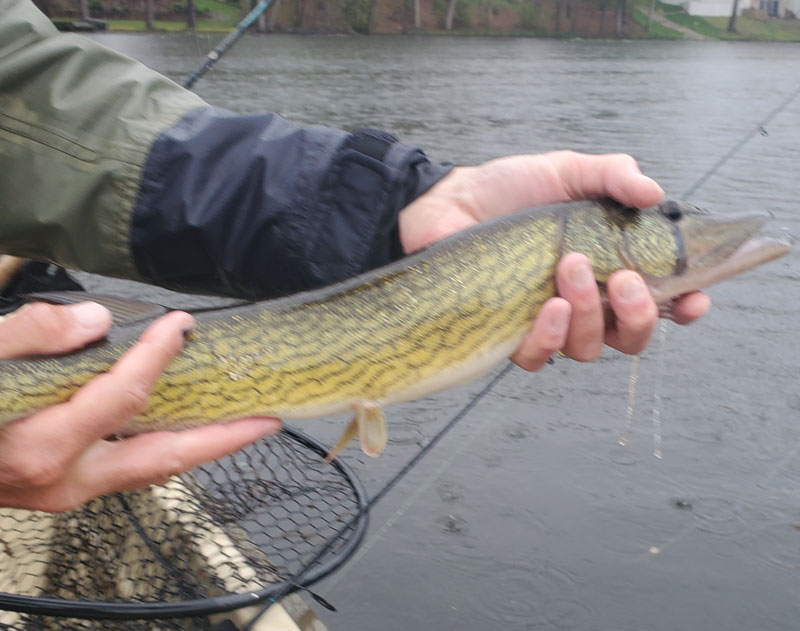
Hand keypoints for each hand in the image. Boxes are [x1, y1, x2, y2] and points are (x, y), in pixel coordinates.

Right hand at [0, 302, 280, 511]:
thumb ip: (32, 335)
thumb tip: (96, 320)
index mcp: (42, 445)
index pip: (125, 395)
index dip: (158, 355)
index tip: (181, 325)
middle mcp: (63, 479)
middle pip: (165, 459)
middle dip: (223, 440)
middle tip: (271, 419)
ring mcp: (64, 492)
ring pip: (149, 470)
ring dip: (198, 447)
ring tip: (240, 423)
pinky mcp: (61, 489)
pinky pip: (126, 469)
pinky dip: (160, 448)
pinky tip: (178, 424)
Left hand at [399, 151, 710, 370]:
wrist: (450, 198)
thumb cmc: (511, 188)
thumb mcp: (567, 171)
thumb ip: (612, 176)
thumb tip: (654, 193)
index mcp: (608, 267)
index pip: (660, 301)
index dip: (683, 307)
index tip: (694, 297)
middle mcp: (584, 303)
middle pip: (629, 337)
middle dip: (637, 315)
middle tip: (622, 279)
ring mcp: (546, 322)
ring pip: (586, 350)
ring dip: (588, 316)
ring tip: (570, 268)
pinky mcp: (507, 334)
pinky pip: (537, 358)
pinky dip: (548, 338)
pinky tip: (546, 308)